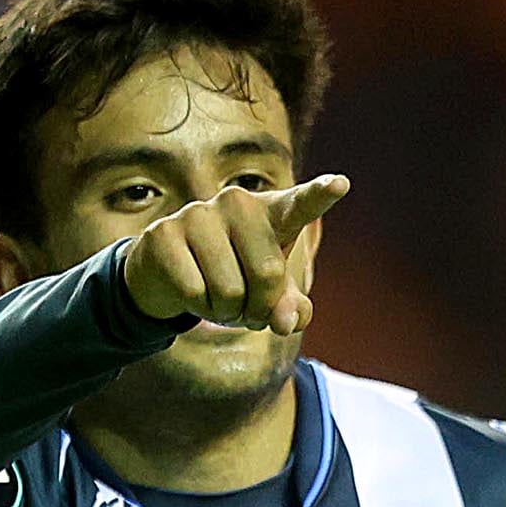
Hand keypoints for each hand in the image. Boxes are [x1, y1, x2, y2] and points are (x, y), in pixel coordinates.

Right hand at [119, 176, 349, 335]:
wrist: (169, 272)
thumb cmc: (232, 277)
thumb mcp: (269, 294)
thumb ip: (289, 308)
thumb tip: (286, 322)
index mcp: (270, 212)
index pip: (300, 204)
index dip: (320, 196)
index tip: (341, 184)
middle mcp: (237, 203)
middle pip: (268, 274)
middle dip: (259, 307)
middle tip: (245, 305)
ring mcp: (198, 213)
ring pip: (230, 291)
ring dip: (226, 311)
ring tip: (216, 296)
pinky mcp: (165, 234)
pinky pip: (195, 294)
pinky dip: (196, 308)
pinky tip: (191, 291)